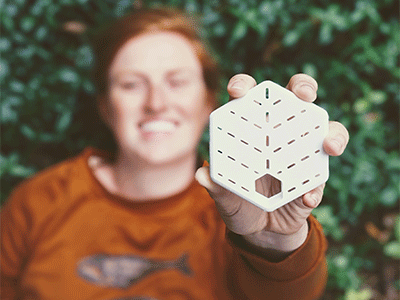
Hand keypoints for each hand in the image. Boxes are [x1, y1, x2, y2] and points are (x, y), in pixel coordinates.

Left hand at [196, 74, 348, 251]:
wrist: (261, 231)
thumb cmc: (239, 203)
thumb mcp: (225, 197)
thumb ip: (216, 187)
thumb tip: (202, 175)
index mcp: (252, 130)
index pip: (249, 99)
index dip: (244, 86)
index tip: (238, 91)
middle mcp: (279, 133)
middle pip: (296, 97)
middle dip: (303, 87)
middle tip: (304, 95)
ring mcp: (302, 151)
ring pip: (324, 127)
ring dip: (332, 132)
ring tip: (328, 146)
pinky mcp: (315, 175)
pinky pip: (324, 172)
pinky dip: (317, 185)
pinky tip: (306, 198)